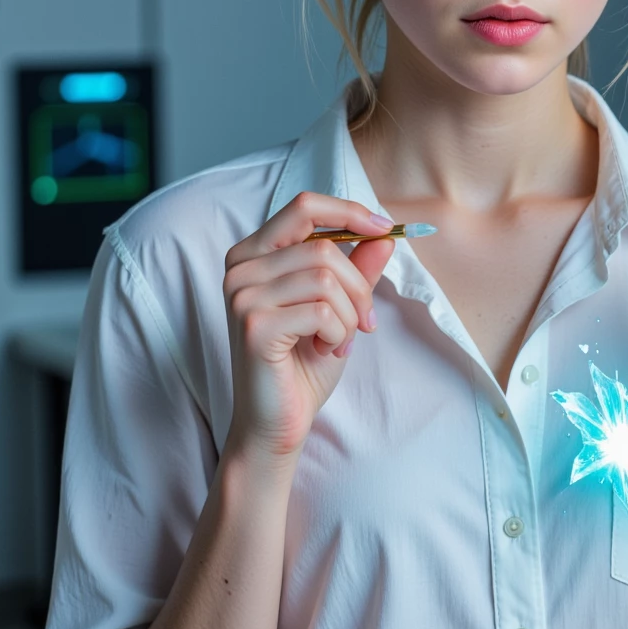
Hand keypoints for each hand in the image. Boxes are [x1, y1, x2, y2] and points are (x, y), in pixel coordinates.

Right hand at [222, 192, 394, 463]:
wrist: (278, 422)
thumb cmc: (303, 364)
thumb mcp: (338, 308)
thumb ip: (356, 269)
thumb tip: (384, 235)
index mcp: (253, 253)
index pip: (304, 206)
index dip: (350, 211)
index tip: (388, 230)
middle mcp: (240, 268)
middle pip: (324, 247)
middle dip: (359, 286)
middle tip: (365, 322)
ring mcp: (242, 295)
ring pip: (326, 278)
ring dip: (349, 314)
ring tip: (338, 339)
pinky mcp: (253, 325)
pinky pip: (322, 310)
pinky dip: (338, 332)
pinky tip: (326, 349)